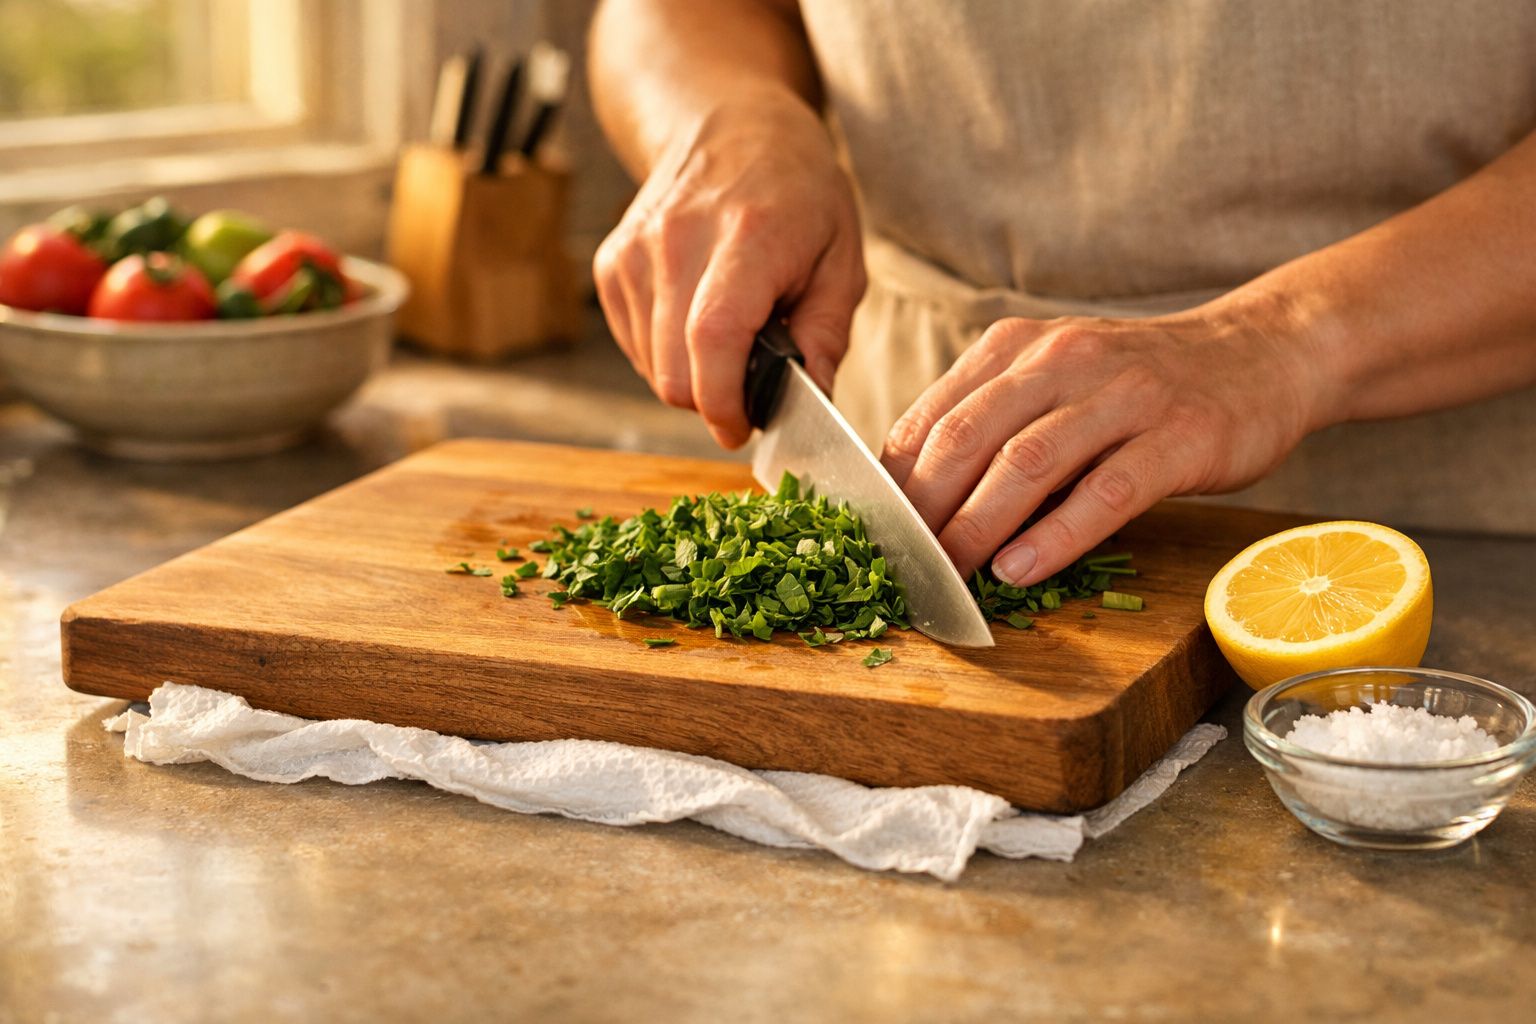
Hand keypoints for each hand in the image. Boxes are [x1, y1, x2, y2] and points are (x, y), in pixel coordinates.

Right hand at [594, 90, 865, 448]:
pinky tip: (697, 320)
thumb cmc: (797, 193)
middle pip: (676, 371)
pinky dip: (668, 355)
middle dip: (714, 401)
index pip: (714, 337)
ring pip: (653, 369)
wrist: (727, 123)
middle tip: (753, 386)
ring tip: (731, 336)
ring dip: (694, 377)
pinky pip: (635, 348)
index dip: (725, 402)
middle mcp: (679, 240)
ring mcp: (635, 251)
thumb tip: (810, 401)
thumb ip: (826, 337)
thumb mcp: (841, 258)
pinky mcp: (610, 264)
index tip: (744, 427)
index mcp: (748, 235)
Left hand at [880, 299, 1333, 584]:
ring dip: (977, 527)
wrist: (1263, 353)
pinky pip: (1105, 490)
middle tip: (902, 566)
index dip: (893, 481)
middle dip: (923, 509)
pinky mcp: (1180, 437)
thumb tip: (916, 500)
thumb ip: (992, 424)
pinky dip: (1056, 535)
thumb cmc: (1141, 386)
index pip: (932, 416)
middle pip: (967, 437)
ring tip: (949, 576)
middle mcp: (1063, 359)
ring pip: (1027, 463)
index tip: (871, 534)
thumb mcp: (1056, 382)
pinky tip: (1021, 569)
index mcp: (1017, 347)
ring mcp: (1124, 396)